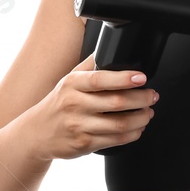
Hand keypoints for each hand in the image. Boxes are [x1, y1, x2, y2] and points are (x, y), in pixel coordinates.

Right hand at [37, 53, 157, 159]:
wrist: (37, 133)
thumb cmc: (58, 103)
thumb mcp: (68, 80)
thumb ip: (89, 66)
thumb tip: (109, 47)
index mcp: (72, 84)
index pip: (100, 79)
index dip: (124, 78)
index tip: (141, 78)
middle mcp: (74, 104)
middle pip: (116, 102)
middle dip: (141, 99)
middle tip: (152, 95)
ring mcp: (79, 126)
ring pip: (119, 124)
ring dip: (141, 118)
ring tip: (148, 112)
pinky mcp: (84, 144)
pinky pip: (115, 140)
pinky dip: (133, 134)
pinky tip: (138, 128)